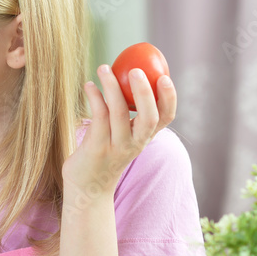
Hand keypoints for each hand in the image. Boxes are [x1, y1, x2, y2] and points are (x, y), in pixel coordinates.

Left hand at [62, 64, 175, 199]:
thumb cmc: (103, 153)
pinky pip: (98, 118)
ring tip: (104, 68)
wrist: (87, 187)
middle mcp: (135, 143)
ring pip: (119, 113)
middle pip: (148, 117)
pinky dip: (94, 98)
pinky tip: (89, 85)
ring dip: (112, 87)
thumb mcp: (121, 135)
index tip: (165, 77)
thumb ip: (127, 114)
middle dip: (145, 92)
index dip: (170, 98)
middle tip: (136, 69)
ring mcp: (116, 147)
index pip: (166, 118)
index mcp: (144, 137)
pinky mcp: (97, 148)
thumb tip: (127, 76)